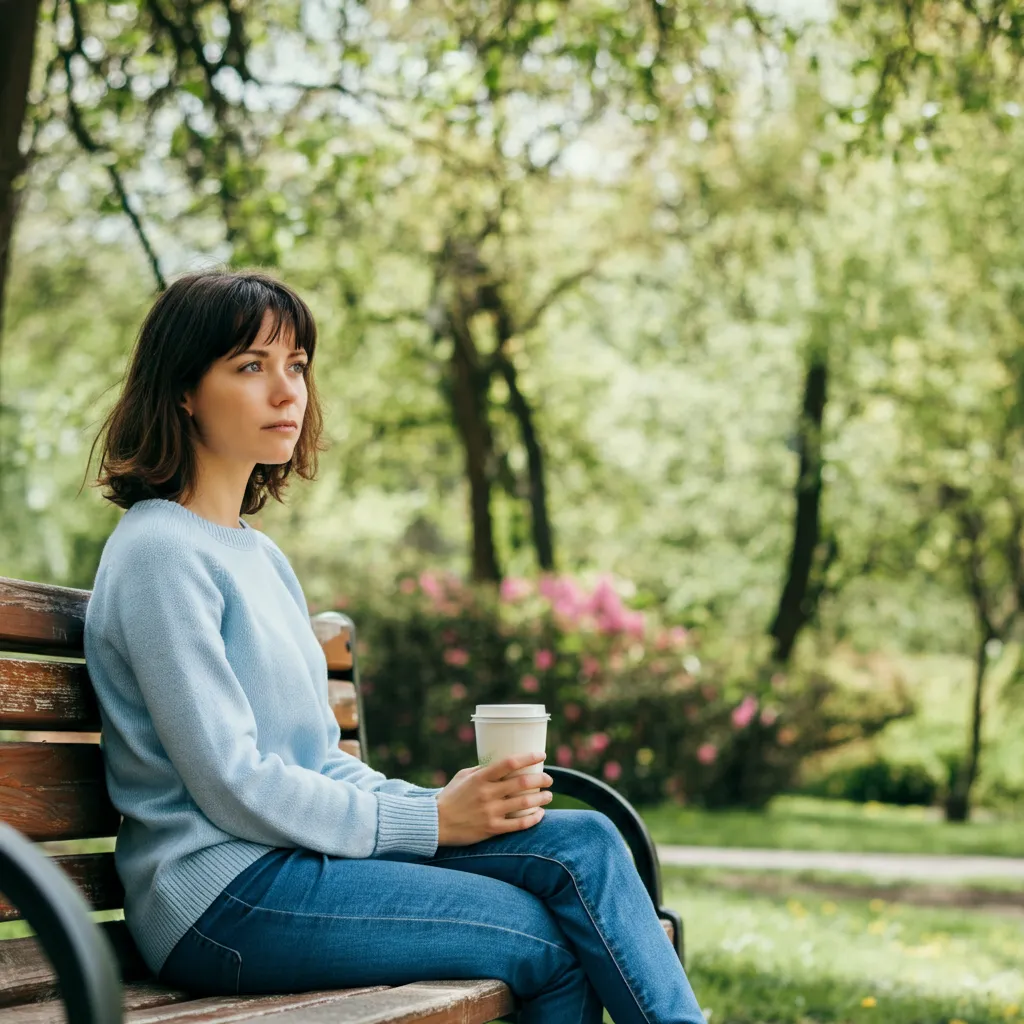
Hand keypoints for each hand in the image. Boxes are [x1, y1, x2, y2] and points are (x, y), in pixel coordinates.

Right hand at [435, 751, 552, 846]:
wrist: (436, 824)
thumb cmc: (449, 797)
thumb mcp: (463, 776)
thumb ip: (482, 769)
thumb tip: (501, 765)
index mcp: (480, 777)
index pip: (509, 763)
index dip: (529, 758)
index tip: (541, 755)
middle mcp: (487, 794)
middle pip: (522, 783)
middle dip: (541, 779)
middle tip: (549, 779)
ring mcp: (491, 812)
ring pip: (524, 804)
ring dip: (541, 798)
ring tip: (548, 795)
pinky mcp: (492, 829)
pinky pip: (518, 825)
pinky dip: (533, 819)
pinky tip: (540, 814)